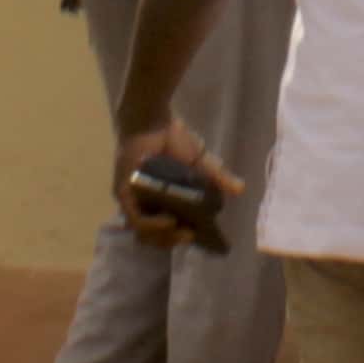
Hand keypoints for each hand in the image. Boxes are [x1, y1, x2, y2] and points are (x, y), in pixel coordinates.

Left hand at [110, 119, 241, 249]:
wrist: (151, 121)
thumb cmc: (172, 140)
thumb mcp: (199, 162)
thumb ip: (217, 177)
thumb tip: (240, 189)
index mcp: (161, 201)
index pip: (167, 231)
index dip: (179, 238)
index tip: (197, 236)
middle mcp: (144, 205)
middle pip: (154, 237)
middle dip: (172, 241)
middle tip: (189, 235)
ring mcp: (132, 201)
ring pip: (143, 233)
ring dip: (163, 238)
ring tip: (181, 231)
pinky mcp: (123, 195)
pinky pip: (135, 219)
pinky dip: (152, 225)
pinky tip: (169, 221)